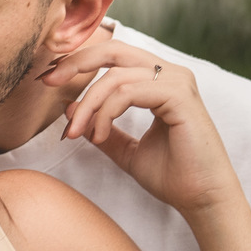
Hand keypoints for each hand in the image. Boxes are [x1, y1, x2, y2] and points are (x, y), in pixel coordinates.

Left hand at [40, 39, 238, 214]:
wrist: (202, 199)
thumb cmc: (173, 176)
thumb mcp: (127, 150)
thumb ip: (103, 128)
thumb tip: (69, 108)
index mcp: (160, 80)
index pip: (114, 57)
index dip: (79, 63)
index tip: (50, 81)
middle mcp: (170, 74)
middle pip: (113, 50)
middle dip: (75, 63)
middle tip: (48, 82)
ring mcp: (177, 81)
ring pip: (115, 76)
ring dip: (88, 104)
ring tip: (77, 133)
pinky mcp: (179, 96)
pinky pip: (128, 92)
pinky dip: (105, 112)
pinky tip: (98, 134)